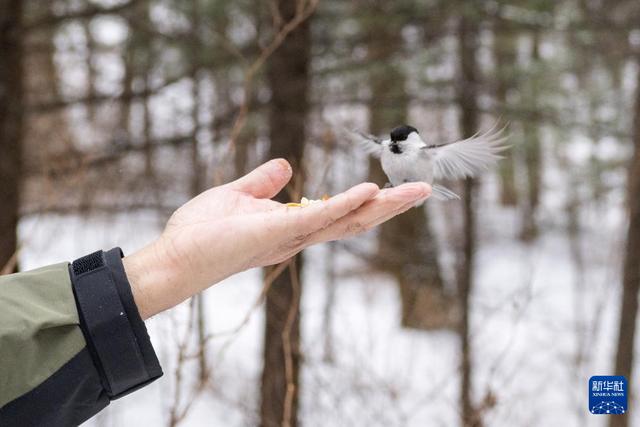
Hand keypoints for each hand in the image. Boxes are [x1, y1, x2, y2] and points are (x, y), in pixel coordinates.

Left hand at [123, 159, 430, 318]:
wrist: (175, 258)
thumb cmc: (201, 232)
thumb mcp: (238, 196)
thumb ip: (263, 182)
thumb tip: (286, 166)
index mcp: (292, 228)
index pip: (339, 215)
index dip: (367, 203)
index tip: (391, 189)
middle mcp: (299, 237)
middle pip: (354, 222)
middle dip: (390, 207)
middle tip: (424, 192)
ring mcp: (291, 237)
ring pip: (347, 221)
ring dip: (382, 206)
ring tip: (416, 192)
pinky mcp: (277, 232)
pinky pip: (318, 217)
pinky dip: (345, 204)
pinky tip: (369, 191)